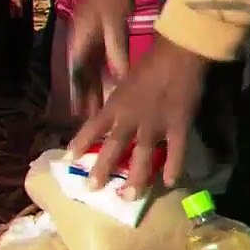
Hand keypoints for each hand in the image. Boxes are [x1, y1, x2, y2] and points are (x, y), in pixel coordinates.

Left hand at [67, 33, 209, 194]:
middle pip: (113, 148)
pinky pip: (175, 151)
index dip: (80, 143)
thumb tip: (112, 114)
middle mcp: (131, 118)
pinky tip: (169, 182)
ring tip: (129, 196)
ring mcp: (155, 124)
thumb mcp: (125, 80)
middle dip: (102, 169)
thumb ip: (120, 100)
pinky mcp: (178, 126)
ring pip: (142, 156)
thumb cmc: (151, 62)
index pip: (93, 127)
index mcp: (116, 104)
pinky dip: (173, 167)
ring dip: (136, 178)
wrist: (179, 53)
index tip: (70, 159)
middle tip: (94, 188)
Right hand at [69, 0, 132, 117]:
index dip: (79, 96)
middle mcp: (79, 43)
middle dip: (85, 97)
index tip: (82, 115)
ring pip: (88, 70)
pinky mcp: (97, 33)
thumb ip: (116, 53)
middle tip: (91, 119)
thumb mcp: (114, 24)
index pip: (77, 76)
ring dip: (93, 88)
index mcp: (80, 42)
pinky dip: (101, 75)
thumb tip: (121, 80)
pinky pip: (96, 61)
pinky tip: (110, 85)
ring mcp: (87, 38)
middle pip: (81, 77)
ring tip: (98, 109)